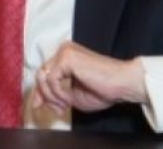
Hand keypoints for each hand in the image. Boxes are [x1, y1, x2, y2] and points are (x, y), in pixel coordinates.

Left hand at [31, 40, 147, 114]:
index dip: (40, 91)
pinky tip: (68, 99)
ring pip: (43, 77)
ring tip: (64, 105)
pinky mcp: (67, 58)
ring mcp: (65, 52)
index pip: (46, 73)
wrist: (123, 84)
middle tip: (56, 110)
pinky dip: (57, 93)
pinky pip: (52, 79)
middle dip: (43, 95)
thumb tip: (39, 100)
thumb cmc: (105, 90)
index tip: (39, 105)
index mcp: (67, 57)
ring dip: (51, 96)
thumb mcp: (74, 96)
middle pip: (41, 74)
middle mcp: (64, 51)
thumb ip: (56, 94)